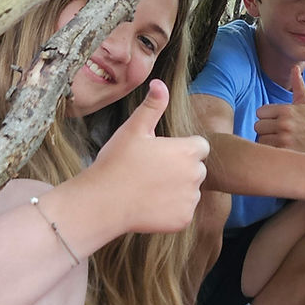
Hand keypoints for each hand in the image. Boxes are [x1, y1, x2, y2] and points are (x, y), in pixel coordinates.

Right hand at [92, 81, 208, 232]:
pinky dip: (171, 210)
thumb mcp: (133, 129)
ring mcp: (190, 200)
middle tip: (153, 171)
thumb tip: (160, 83)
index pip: (200, 146)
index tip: (162, 153)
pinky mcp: (183, 221)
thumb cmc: (117, 163)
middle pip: (197, 168)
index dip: (182, 148)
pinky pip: (183, 211)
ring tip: (149, 188)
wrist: (103, 203)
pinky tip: (150, 205)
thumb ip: (152, 106)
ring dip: (177, 189)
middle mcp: (195, 176)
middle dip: (181, 169)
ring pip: (190, 191)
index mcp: (186, 152)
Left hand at [254, 64, 304, 151]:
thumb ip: (298, 85)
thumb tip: (295, 67)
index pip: (259, 112)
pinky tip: (281, 148)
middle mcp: (284, 123)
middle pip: (257, 126)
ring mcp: (284, 138)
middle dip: (266, 130)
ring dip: (267, 141)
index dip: (266, 117)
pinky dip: (271, 150)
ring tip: (280, 140)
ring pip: (260, 139)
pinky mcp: (284, 151)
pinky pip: (266, 150)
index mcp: (286, 110)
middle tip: (277, 132)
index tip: (275, 121)